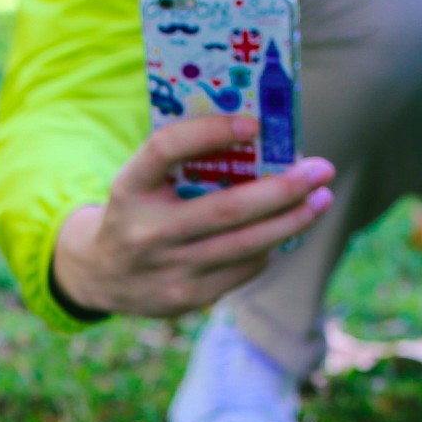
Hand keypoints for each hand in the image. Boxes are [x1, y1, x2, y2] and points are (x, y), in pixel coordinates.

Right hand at [50, 115, 333, 318]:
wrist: (100, 275)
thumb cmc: (139, 211)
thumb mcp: (142, 181)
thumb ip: (183, 162)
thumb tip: (260, 142)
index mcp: (129, 190)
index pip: (164, 149)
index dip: (209, 131)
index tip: (253, 123)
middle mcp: (145, 233)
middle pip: (226, 209)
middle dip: (282, 190)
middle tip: (321, 170)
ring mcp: (167, 271)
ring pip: (245, 246)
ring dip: (292, 221)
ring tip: (320, 200)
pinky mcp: (186, 299)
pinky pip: (243, 270)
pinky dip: (268, 248)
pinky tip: (283, 231)